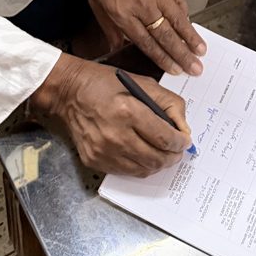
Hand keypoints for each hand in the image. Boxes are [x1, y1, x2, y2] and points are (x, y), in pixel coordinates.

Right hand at [30, 53, 189, 174]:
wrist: (70, 92)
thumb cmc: (107, 83)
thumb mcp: (144, 83)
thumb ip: (170, 105)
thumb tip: (183, 130)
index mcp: (128, 111)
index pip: (165, 138)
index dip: (181, 143)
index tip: (185, 141)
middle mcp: (115, 135)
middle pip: (156, 159)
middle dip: (173, 156)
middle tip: (177, 150)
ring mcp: (103, 151)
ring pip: (143, 170)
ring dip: (158, 164)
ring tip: (162, 153)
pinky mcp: (94, 160)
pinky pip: (126, 172)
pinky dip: (139, 166)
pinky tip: (142, 154)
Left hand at [79, 0, 206, 76]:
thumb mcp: (94, 3)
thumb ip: (109, 28)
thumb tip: (118, 48)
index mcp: (122, 13)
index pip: (147, 42)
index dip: (163, 58)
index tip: (174, 69)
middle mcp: (142, 4)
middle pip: (166, 35)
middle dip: (182, 54)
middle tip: (196, 68)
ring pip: (178, 19)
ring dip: (191, 37)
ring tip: (201, 51)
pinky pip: (179, 0)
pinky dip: (186, 15)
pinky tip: (191, 26)